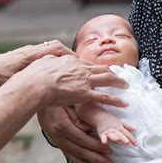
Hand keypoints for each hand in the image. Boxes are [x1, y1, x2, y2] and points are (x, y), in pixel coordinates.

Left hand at [0, 40, 73, 86]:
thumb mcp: (19, 79)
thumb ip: (35, 80)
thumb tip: (53, 88)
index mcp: (33, 54)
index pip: (57, 48)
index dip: (70, 55)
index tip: (79, 62)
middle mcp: (32, 50)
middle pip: (55, 46)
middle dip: (68, 54)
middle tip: (77, 64)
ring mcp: (27, 51)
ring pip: (48, 49)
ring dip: (59, 56)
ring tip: (67, 67)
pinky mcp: (23, 55)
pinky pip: (41, 54)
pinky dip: (50, 59)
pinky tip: (51, 69)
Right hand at [12, 54, 128, 106]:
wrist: (37, 83)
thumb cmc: (35, 74)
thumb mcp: (43, 61)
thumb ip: (50, 60)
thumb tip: (50, 59)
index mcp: (71, 60)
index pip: (87, 63)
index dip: (95, 67)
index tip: (100, 70)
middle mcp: (81, 68)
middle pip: (101, 69)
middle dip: (112, 72)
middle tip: (119, 75)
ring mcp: (85, 80)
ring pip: (107, 79)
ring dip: (118, 82)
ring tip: (126, 85)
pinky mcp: (86, 93)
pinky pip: (105, 97)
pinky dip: (116, 100)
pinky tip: (123, 103)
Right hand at [37, 106, 112, 162]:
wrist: (39, 99)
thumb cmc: (58, 98)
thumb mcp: (68, 103)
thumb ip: (77, 117)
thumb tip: (88, 129)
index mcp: (62, 126)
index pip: (81, 139)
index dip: (95, 146)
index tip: (109, 150)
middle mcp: (59, 137)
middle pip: (79, 151)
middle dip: (96, 160)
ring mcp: (58, 142)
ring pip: (75, 158)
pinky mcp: (60, 144)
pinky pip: (71, 157)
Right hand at [99, 121, 136, 146]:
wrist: (100, 115)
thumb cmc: (111, 120)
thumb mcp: (120, 122)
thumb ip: (128, 127)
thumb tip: (136, 129)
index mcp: (120, 128)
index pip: (127, 134)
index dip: (132, 139)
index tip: (136, 144)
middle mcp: (115, 130)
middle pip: (120, 134)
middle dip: (124, 138)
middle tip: (128, 143)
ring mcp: (108, 131)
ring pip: (112, 135)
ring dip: (115, 138)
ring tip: (117, 140)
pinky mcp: (102, 133)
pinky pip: (103, 137)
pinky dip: (104, 139)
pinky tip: (105, 143)